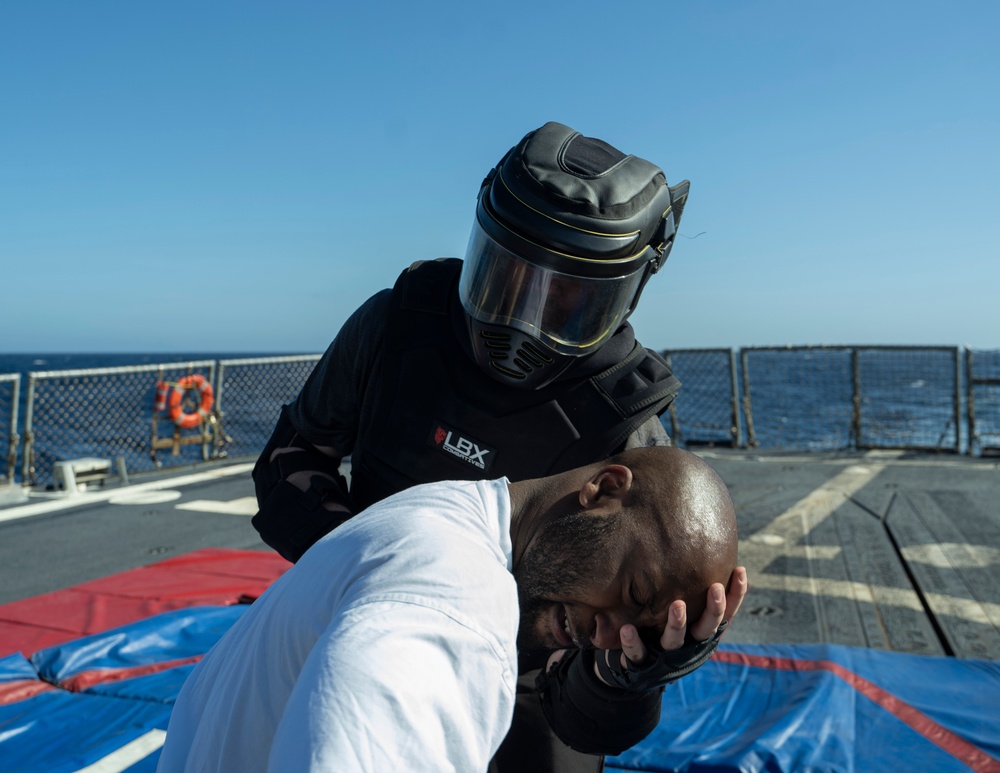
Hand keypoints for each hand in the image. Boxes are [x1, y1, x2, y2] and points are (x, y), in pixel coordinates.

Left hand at [596, 565, 747, 685]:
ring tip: (677, 605)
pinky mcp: (642, 663)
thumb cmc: (662, 626)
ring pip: (674, 641)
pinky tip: (627, 629)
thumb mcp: (678, 605)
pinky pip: (637, 653)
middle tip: (715, 588)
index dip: (736, 594)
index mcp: (701, 630)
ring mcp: (666, 655)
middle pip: (707, 628)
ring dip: (677, 623)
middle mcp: (689, 644)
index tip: (740, 569)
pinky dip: (633, 642)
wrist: (634, 665)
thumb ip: (690, 586)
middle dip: (714, 609)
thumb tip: (702, 543)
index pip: (726, 613)